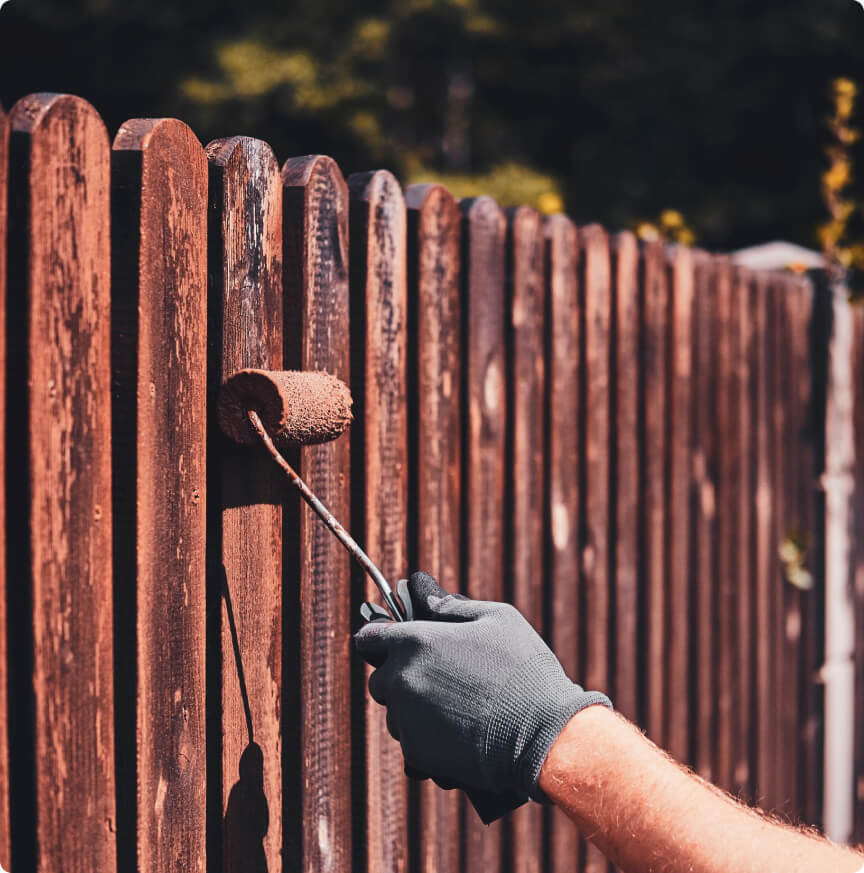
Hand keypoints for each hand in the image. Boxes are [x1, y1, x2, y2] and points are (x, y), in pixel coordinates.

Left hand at [354, 572, 611, 800]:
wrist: (543, 736)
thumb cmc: (523, 670)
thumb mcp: (497, 618)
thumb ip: (451, 606)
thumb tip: (423, 594)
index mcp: (415, 641)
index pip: (368, 637)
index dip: (380, 637)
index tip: (395, 641)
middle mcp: (401, 680)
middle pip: (380, 679)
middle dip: (401, 676)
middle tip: (441, 677)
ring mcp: (406, 720)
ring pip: (396, 713)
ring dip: (415, 709)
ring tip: (458, 708)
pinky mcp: (418, 755)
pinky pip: (411, 743)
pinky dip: (428, 738)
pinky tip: (461, 732)